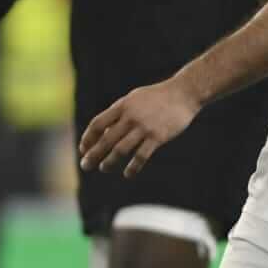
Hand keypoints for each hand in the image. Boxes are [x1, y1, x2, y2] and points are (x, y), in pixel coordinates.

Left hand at [80, 78, 201, 177]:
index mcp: (121, 106)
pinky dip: (133, 167)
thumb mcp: (133, 99)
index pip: (97, 124)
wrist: (184, 93)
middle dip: (93, 154)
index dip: (88, 138)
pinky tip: (128, 174)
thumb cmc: (156, 97)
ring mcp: (144, 127)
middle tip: (85, 166)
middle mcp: (130, 117)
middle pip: (106, 139)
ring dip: (109, 162)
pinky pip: (141, 156)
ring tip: (104, 169)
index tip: (83, 149)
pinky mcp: (158, 136)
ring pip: (121, 149)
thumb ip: (118, 114)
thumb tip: (103, 132)